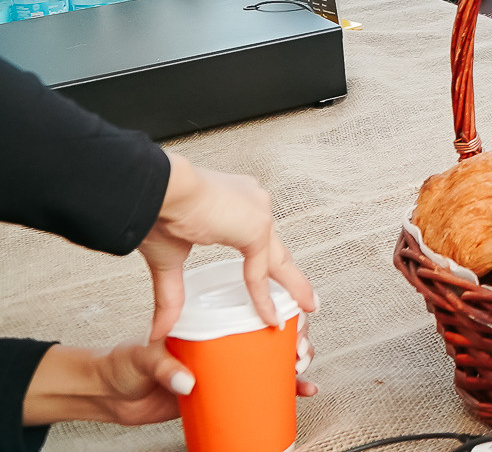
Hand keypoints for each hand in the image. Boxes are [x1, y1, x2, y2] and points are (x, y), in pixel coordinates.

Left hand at [23, 335, 314, 428]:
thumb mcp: (142, 360)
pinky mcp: (219, 386)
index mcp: (205, 320)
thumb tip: (188, 380)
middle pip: (270, 330)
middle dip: (295, 337)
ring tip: (301, 371)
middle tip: (299, 351)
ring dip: (294, 361)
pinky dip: (280, 389)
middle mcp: (219, 337)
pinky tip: (298, 392)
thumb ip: (165, 368)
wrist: (105, 395)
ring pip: (270, 356)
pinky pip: (256, 385)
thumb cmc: (122, 365)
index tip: (293, 319)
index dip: (280, 308)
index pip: (251, 304)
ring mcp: (222, 362)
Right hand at [139, 153, 316, 341]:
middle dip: (290, 276)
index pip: (258, 238)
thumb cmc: (155, 211)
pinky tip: (268, 315)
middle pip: (276, 248)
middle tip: (305, 298)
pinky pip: (261, 269)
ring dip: (293, 285)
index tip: (273, 278)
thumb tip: (158, 330)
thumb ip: (172, 295)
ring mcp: (257, 212)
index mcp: (234, 203)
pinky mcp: (256, 226)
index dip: (266, 261)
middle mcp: (251, 203)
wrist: (156, 190)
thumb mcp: (169, 259)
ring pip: (277, 258)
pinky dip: (263, 295)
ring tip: (307, 306)